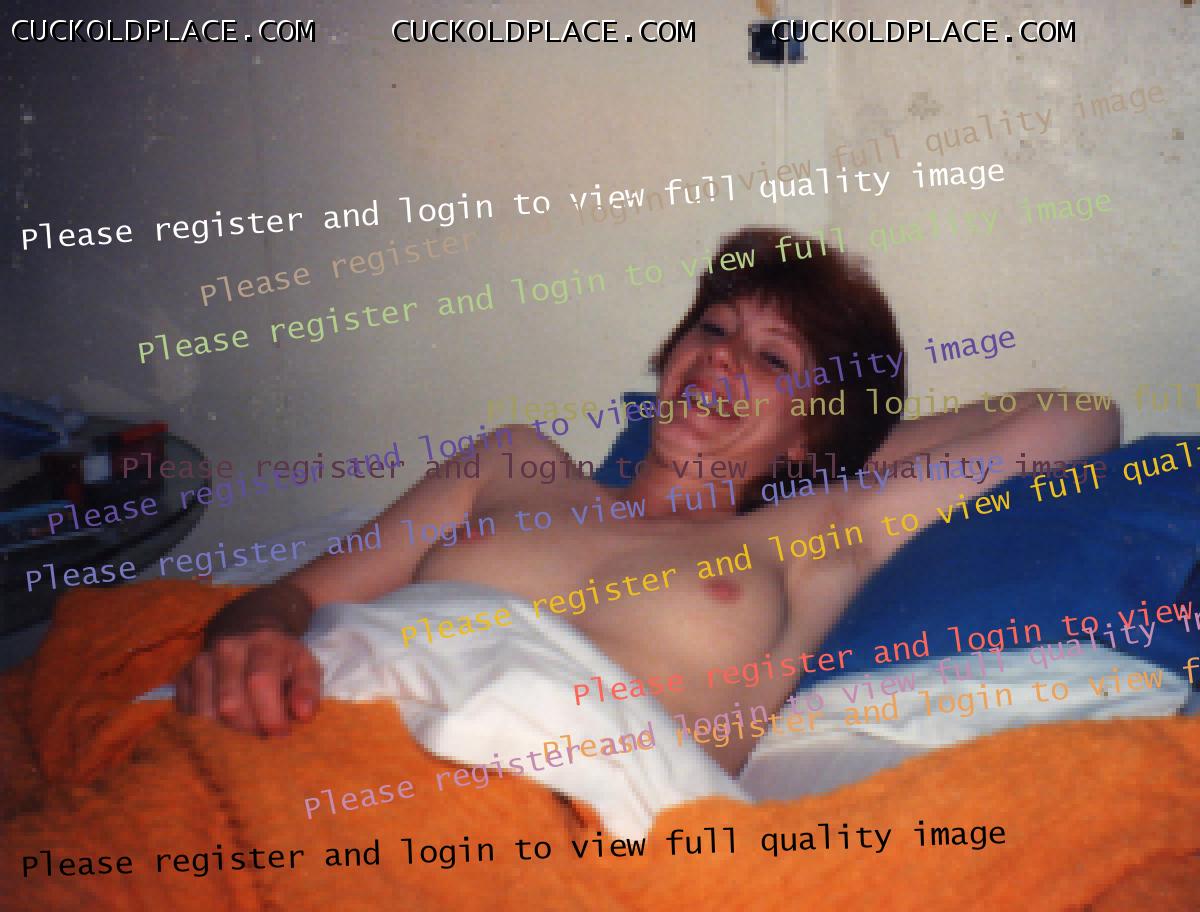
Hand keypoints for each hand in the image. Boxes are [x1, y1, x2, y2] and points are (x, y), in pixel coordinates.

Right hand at [175, 628, 321, 735]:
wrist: (249, 629)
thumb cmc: (281, 657)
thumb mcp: (305, 665)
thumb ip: (308, 689)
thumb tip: (303, 714)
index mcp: (263, 643)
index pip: (259, 682)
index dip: (270, 714)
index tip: (281, 733)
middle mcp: (227, 648)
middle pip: (229, 703)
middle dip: (249, 728)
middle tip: (263, 733)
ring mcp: (201, 660)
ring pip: (205, 712)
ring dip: (226, 730)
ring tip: (245, 727)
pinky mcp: (183, 675)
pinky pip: (187, 712)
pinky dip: (205, 726)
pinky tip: (224, 721)